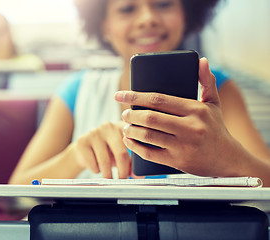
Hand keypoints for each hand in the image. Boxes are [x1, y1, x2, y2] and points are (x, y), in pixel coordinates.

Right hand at [71, 121, 131, 178]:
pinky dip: (96, 170)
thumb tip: (139, 176)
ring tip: (109, 178)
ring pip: (105, 161)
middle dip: (122, 172)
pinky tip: (96, 167)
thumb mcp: (120, 155)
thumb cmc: (106, 152)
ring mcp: (94, 133)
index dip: (137, 152)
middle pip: (121, 153)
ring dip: (108, 174)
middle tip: (122, 181)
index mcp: (122, 127)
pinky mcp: (82, 141)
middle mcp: (109, 127)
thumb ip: (130, 163)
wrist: (83, 151)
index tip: (137, 168)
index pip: (134, 138)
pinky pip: (92, 163)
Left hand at [115, 58, 242, 176]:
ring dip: (130, 130)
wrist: (228, 160)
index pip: (159, 99)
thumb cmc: (216, 128)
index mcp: (196, 110)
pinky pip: (149, 153)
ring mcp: (183, 146)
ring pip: (147, 135)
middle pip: (150, 118)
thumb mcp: (213, 104)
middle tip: (125, 113)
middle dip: (131, 115)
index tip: (119, 95)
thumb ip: (207, 81)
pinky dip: (134, 147)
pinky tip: (128, 141)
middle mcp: (190, 127)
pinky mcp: (177, 161)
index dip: (135, 96)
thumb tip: (202, 60)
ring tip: (125, 126)